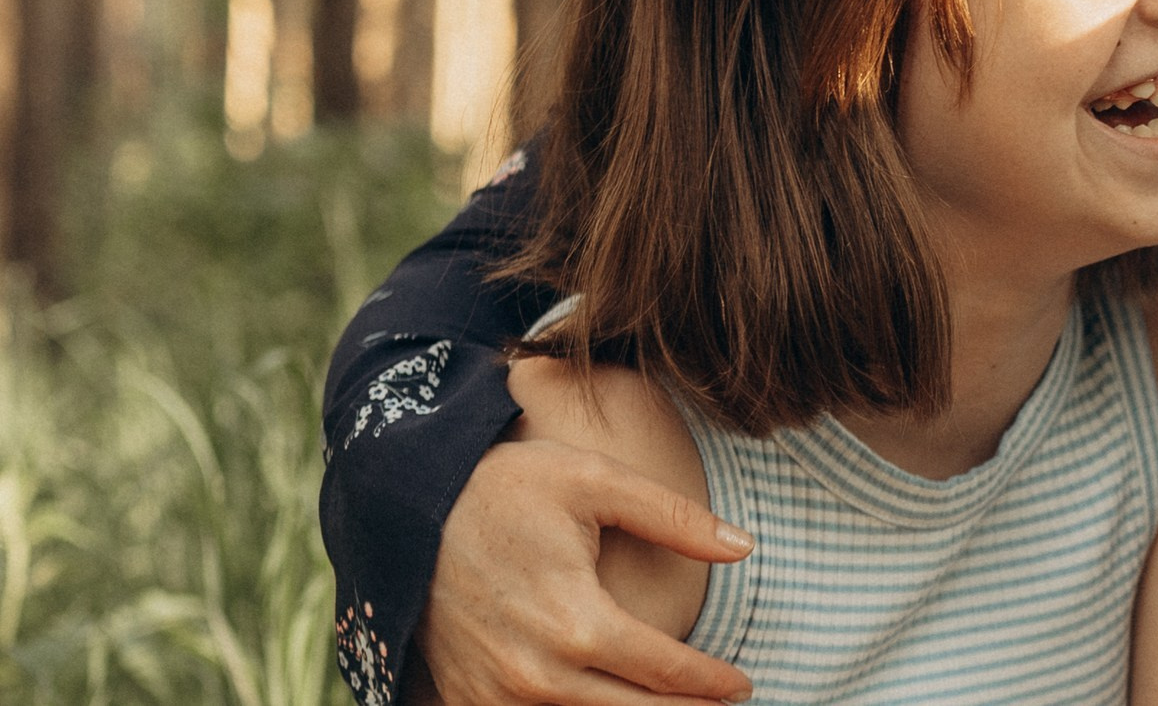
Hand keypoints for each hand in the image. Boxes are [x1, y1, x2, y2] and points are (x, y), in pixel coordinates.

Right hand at [414, 439, 754, 705]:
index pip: (665, 670)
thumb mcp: (596, 479)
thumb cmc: (507, 485)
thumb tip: (746, 546)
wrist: (405, 506)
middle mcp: (535, 675)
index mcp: (576, 622)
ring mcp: (494, 696)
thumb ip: (676, 517)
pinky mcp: (464, 701)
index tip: (742, 684)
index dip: (711, 681)